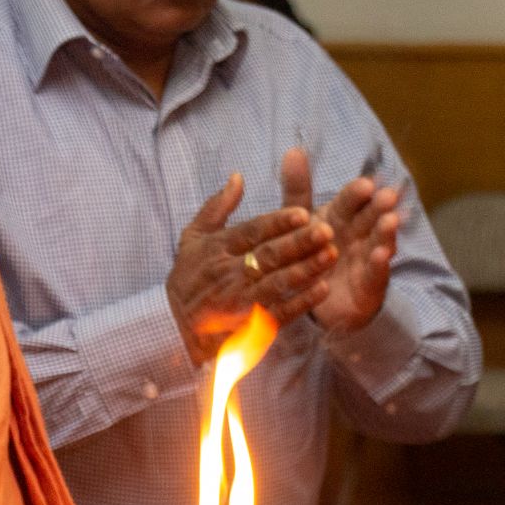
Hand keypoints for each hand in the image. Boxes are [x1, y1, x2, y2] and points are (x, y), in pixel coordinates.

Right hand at [167, 162, 337, 363]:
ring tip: (330, 255)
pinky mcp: (248, 327)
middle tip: (326, 231)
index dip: (277, 223)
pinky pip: (278, 313)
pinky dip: (300, 302)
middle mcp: (226, 273)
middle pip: (267, 256)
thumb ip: (216, 207)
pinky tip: (322, 289)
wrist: (174, 327)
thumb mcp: (193, 237)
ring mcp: (237, 301)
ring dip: (305, 270)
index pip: (250, 232)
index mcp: (215, 248)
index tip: (303, 213)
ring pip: (276, 283)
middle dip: (298, 243)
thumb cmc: (188, 276)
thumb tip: (238, 177)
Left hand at [292, 152, 401, 333]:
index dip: (357, 193)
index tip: (366, 183)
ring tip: (391, 220)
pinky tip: (382, 255)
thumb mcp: (300, 219)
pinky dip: (379, 264)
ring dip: (386, 231)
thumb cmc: (311, 250)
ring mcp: (367, 257)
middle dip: (378, 206)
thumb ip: (297, 189)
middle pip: (369, 216)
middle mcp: (357, 233)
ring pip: (378, 240)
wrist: (320, 298)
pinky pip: (375, 273)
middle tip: (387, 195)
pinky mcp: (371, 283)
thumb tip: (293, 149)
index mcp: (339, 216)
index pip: (349, 200)